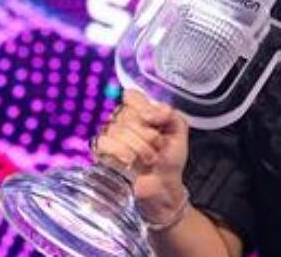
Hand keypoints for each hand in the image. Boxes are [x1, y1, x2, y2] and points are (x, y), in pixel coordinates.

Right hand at [93, 88, 190, 221]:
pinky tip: (130, 159)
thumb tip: (151, 112)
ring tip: (150, 158)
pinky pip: (104, 142)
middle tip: (157, 147)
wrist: (163, 185)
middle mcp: (122, 120)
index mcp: (139, 111)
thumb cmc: (169, 157)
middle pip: (125, 114)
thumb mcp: (178, 130)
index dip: (142, 106)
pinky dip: (120, 150)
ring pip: (116, 129)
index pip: (131, 96)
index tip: (155, 120)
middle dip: (147, 134)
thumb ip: (170, 114)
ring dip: (139, 146)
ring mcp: (110, 136)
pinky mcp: (101, 153)